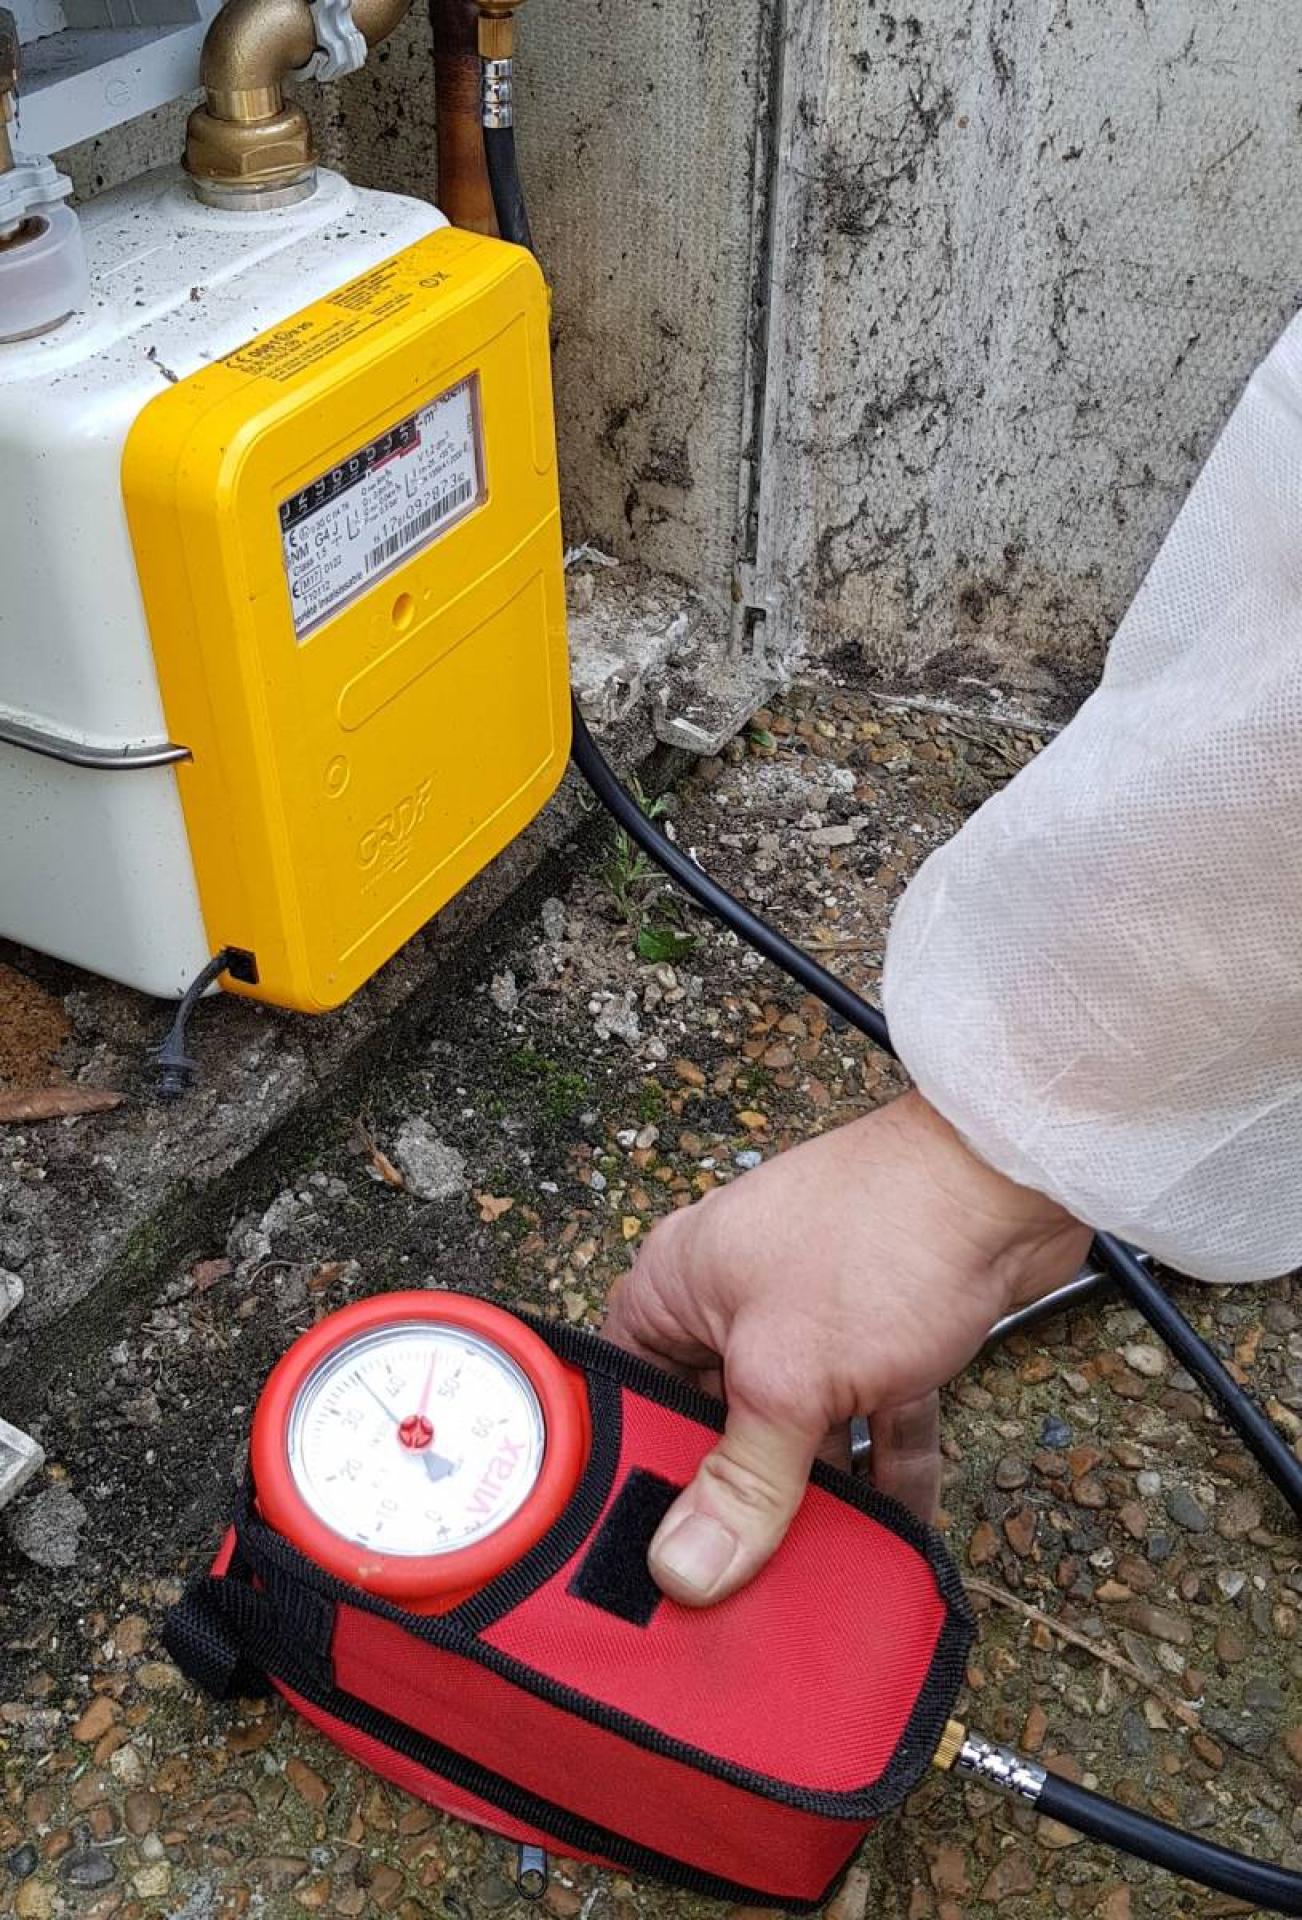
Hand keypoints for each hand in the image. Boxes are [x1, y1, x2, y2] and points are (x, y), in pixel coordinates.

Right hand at [603, 1091, 1089, 1606]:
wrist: (1007, 1176)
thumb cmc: (882, 1233)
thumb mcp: (792, 1377)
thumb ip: (743, 1478)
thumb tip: (685, 1566)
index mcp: (678, 1282)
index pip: (623, 1389)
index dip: (633, 1469)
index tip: (645, 1553)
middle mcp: (733, 1294)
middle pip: (711, 1418)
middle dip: (734, 1497)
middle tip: (739, 1583)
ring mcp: (809, 1311)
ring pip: (794, 1425)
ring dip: (814, 1492)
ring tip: (818, 1573)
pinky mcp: (879, 1328)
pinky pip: (863, 1413)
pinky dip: (879, 1464)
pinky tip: (895, 1528)